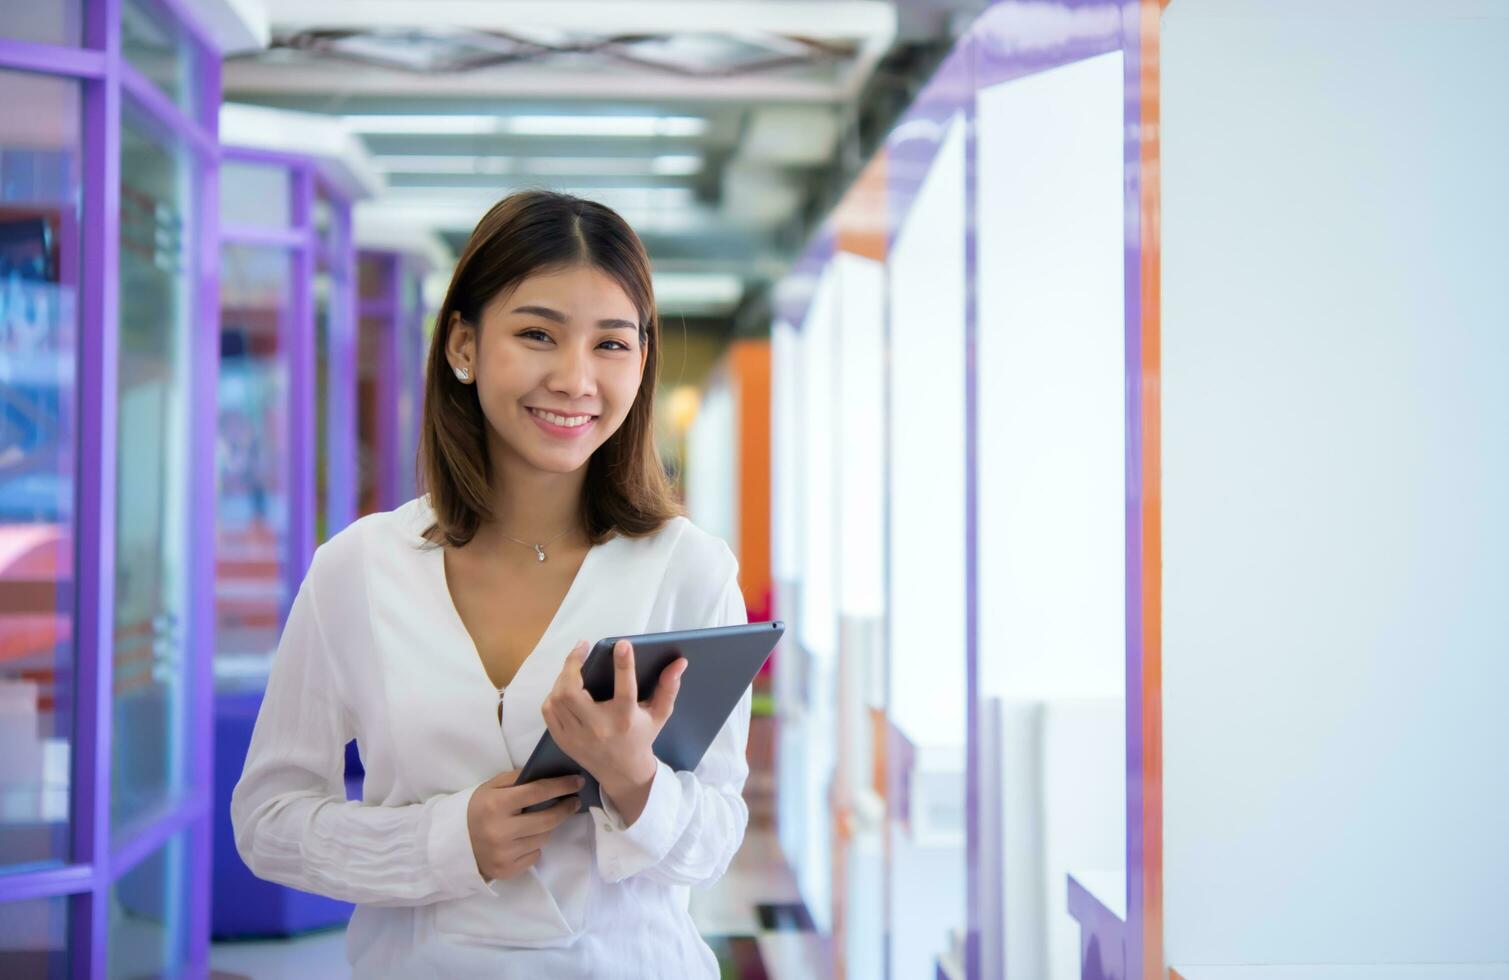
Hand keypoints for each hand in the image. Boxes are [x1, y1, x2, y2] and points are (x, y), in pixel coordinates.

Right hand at [465, 769, 584, 880]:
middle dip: (565, 809)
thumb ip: (517, 779)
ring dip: (546, 828)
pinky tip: (524, 839)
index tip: (578, 781)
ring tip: (540, 820)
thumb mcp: (490, 788)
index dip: (562, 785)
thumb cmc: (476, 810)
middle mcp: (501, 831)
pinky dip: (534, 846)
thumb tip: (549, 774)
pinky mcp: (506, 870)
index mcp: (496, 805)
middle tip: (574, 801)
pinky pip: (535, 855)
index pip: (538, 792)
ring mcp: (504, 853)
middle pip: (547, 820)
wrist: (452, 844)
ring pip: (543, 838)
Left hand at [540, 639, 685, 824]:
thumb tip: (679, 663)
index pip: (625, 689)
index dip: (624, 664)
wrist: (623, 774)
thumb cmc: (642, 737)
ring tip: (574, 667)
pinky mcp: (563, 740)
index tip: (622, 644)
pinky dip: (554, 695)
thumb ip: (669, 687)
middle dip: (572, 665)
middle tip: (582, 649)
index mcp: (625, 719)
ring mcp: (577, 736)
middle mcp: (599, 728)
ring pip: (557, 699)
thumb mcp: (660, 714)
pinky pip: (550, 711)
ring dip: (563, 677)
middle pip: (572, 693)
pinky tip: (564, 688)